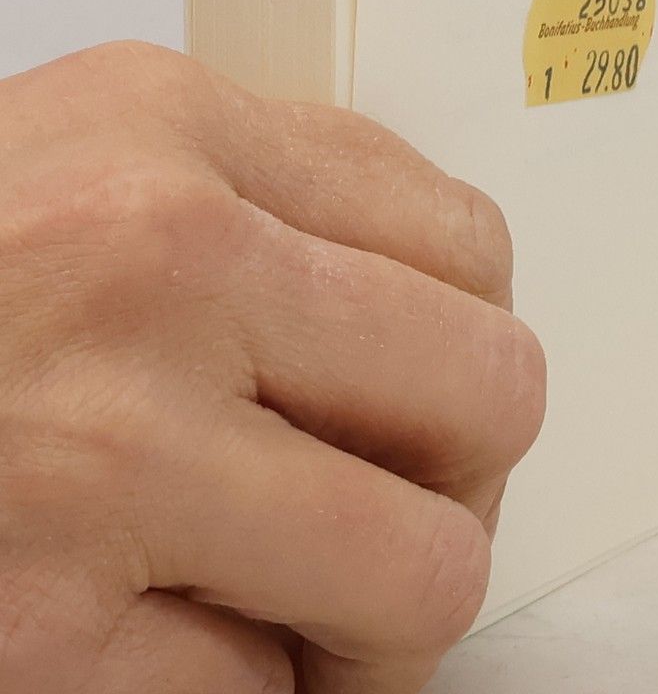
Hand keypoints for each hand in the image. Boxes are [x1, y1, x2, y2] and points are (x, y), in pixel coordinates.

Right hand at [0, 43, 545, 693]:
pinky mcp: (30, 639)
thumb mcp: (74, 151)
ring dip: (385, 619)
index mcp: (169, 134)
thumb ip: (259, 194)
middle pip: (491, 394)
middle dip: (464, 477)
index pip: (472, 243)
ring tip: (315, 609)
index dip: (472, 341)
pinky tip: (168, 648)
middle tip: (397, 505)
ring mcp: (97, 457)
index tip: (431, 394)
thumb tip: (437, 292)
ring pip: (422, 575)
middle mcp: (154, 269)